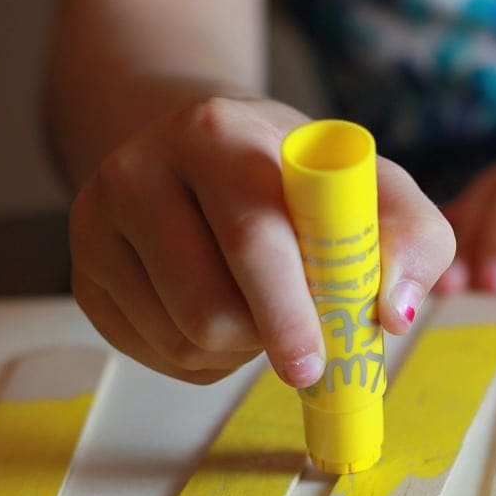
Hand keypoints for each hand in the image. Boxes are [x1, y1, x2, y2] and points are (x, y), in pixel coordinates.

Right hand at [70, 98, 453, 384]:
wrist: (190, 149)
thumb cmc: (289, 175)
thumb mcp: (366, 183)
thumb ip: (410, 235)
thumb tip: (396, 313)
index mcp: (217, 134)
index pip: (253, 237)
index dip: (288, 308)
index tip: (315, 359)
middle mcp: (141, 169)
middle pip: (208, 307)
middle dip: (267, 342)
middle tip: (304, 361)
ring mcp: (99, 222)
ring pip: (181, 339)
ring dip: (237, 348)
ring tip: (257, 308)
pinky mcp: (85, 272)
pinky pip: (152, 352)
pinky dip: (201, 356)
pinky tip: (216, 313)